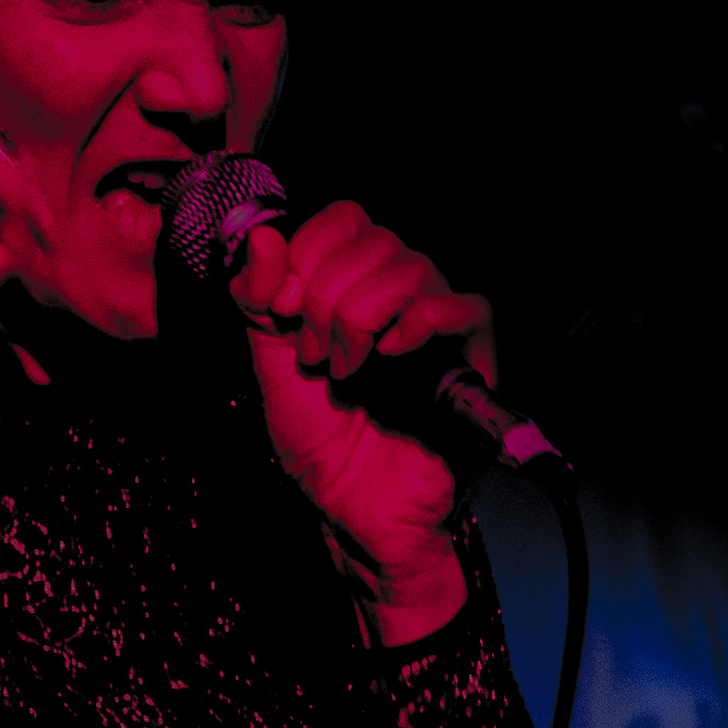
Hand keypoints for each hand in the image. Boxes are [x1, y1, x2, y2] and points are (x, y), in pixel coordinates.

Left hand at [230, 203, 497, 643]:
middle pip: (373, 239)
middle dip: (325, 300)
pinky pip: (464, 306)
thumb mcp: (269, 365)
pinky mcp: (472, 357)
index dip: (306, 256)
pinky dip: (418, 325)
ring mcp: (436, 322)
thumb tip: (261, 238)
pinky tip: (390, 358)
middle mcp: (400, 292)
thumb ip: (256, 301)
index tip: (284, 315)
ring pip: (409, 267)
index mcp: (355, 284)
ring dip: (359, 321)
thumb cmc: (321, 443)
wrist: (351, 508)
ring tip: (346, 373)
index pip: (342, 219)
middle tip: (315, 358)